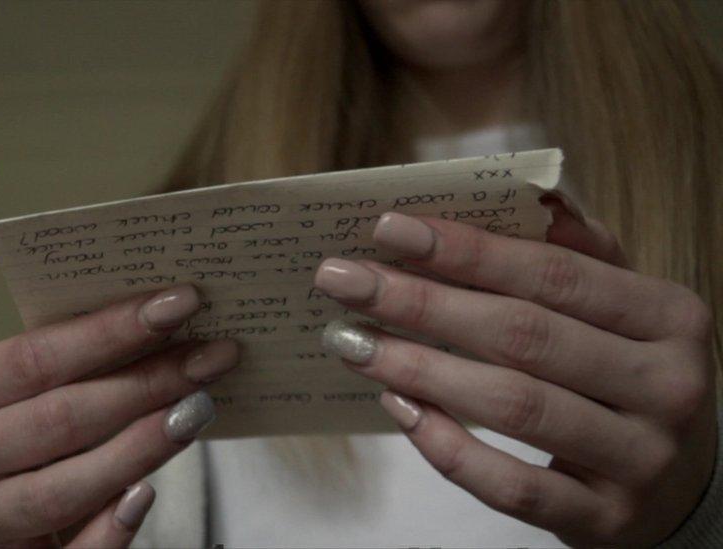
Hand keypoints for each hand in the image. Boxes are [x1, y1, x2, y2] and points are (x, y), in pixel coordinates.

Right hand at [0, 285, 235, 546]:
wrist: (17, 484)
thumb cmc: (39, 411)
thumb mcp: (44, 377)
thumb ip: (85, 353)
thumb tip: (170, 312)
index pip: (36, 357)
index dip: (112, 331)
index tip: (181, 304)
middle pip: (59, 419)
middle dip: (146, 384)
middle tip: (211, 358)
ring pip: (62, 489)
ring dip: (140, 448)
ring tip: (197, 411)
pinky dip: (111, 527)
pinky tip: (147, 493)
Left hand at [315, 207, 716, 546]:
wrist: (682, 486)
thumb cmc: (629, 374)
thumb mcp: (624, 307)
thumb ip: (578, 252)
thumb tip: (531, 194)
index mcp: (669, 316)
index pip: (554, 273)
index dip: (467, 250)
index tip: (387, 229)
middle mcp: (665, 386)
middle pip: (523, 334)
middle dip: (422, 302)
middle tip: (343, 281)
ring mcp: (638, 459)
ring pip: (513, 407)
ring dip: (419, 368)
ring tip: (350, 341)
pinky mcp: (603, 518)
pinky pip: (511, 486)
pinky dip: (447, 447)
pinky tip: (397, 408)